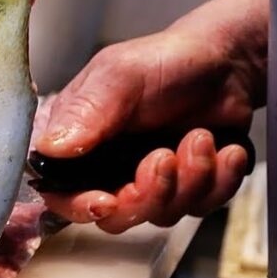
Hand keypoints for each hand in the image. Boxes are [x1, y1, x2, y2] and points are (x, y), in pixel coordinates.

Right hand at [33, 0, 268, 232]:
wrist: (226, 63)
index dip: (80, 206)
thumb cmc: (166, 61)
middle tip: (165, 156)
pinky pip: (201, 208)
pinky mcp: (186, 189)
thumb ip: (85, 111)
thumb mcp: (119, 75)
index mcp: (76, 142)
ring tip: (202, 136)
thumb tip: (50, 149)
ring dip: (190, 180)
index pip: (60, 193)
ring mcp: (148, 183)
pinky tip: (226, 149)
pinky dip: (220, 181)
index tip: (107, 201)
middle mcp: (106, 169)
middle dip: (148, 194)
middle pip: (114, 217)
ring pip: (161, 214)